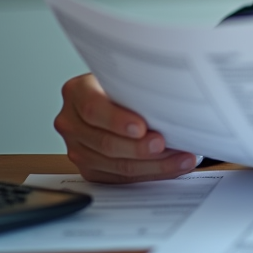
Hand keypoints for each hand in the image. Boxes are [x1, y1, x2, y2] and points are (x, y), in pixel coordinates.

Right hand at [54, 73, 197, 182]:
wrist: (116, 96)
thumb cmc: (125, 83)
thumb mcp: (127, 74)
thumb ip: (137, 84)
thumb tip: (171, 95)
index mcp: (77, 92)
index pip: (93, 108)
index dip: (117, 120)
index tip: (142, 127)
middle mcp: (71, 122)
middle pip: (105, 142)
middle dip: (139, 147)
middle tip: (163, 144)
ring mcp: (78, 148)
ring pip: (115, 164)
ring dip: (153, 164)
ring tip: (181, 158)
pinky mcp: (90, 168)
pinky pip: (121, 178)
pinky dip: (151, 172)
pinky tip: (173, 166)